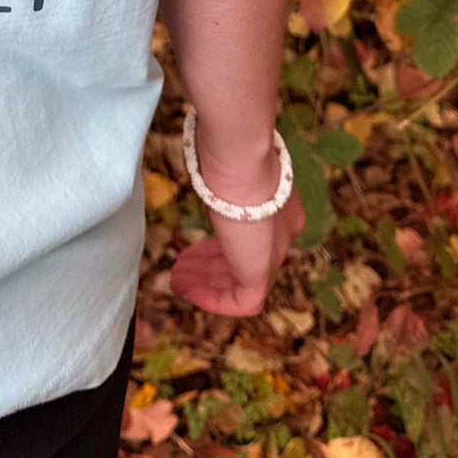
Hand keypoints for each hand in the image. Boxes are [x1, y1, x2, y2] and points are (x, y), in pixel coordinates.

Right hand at [169, 130, 305, 315]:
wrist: (240, 161)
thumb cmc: (230, 156)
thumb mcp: (229, 170)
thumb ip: (226, 180)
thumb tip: (211, 166)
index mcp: (280, 209)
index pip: (250, 236)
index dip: (219, 245)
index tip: (193, 247)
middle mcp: (281, 234)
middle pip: (241, 259)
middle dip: (208, 265)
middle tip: (181, 265)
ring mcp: (272, 255)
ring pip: (237, 281)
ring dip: (204, 282)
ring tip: (176, 279)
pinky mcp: (259, 274)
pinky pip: (237, 301)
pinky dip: (211, 299)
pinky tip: (187, 290)